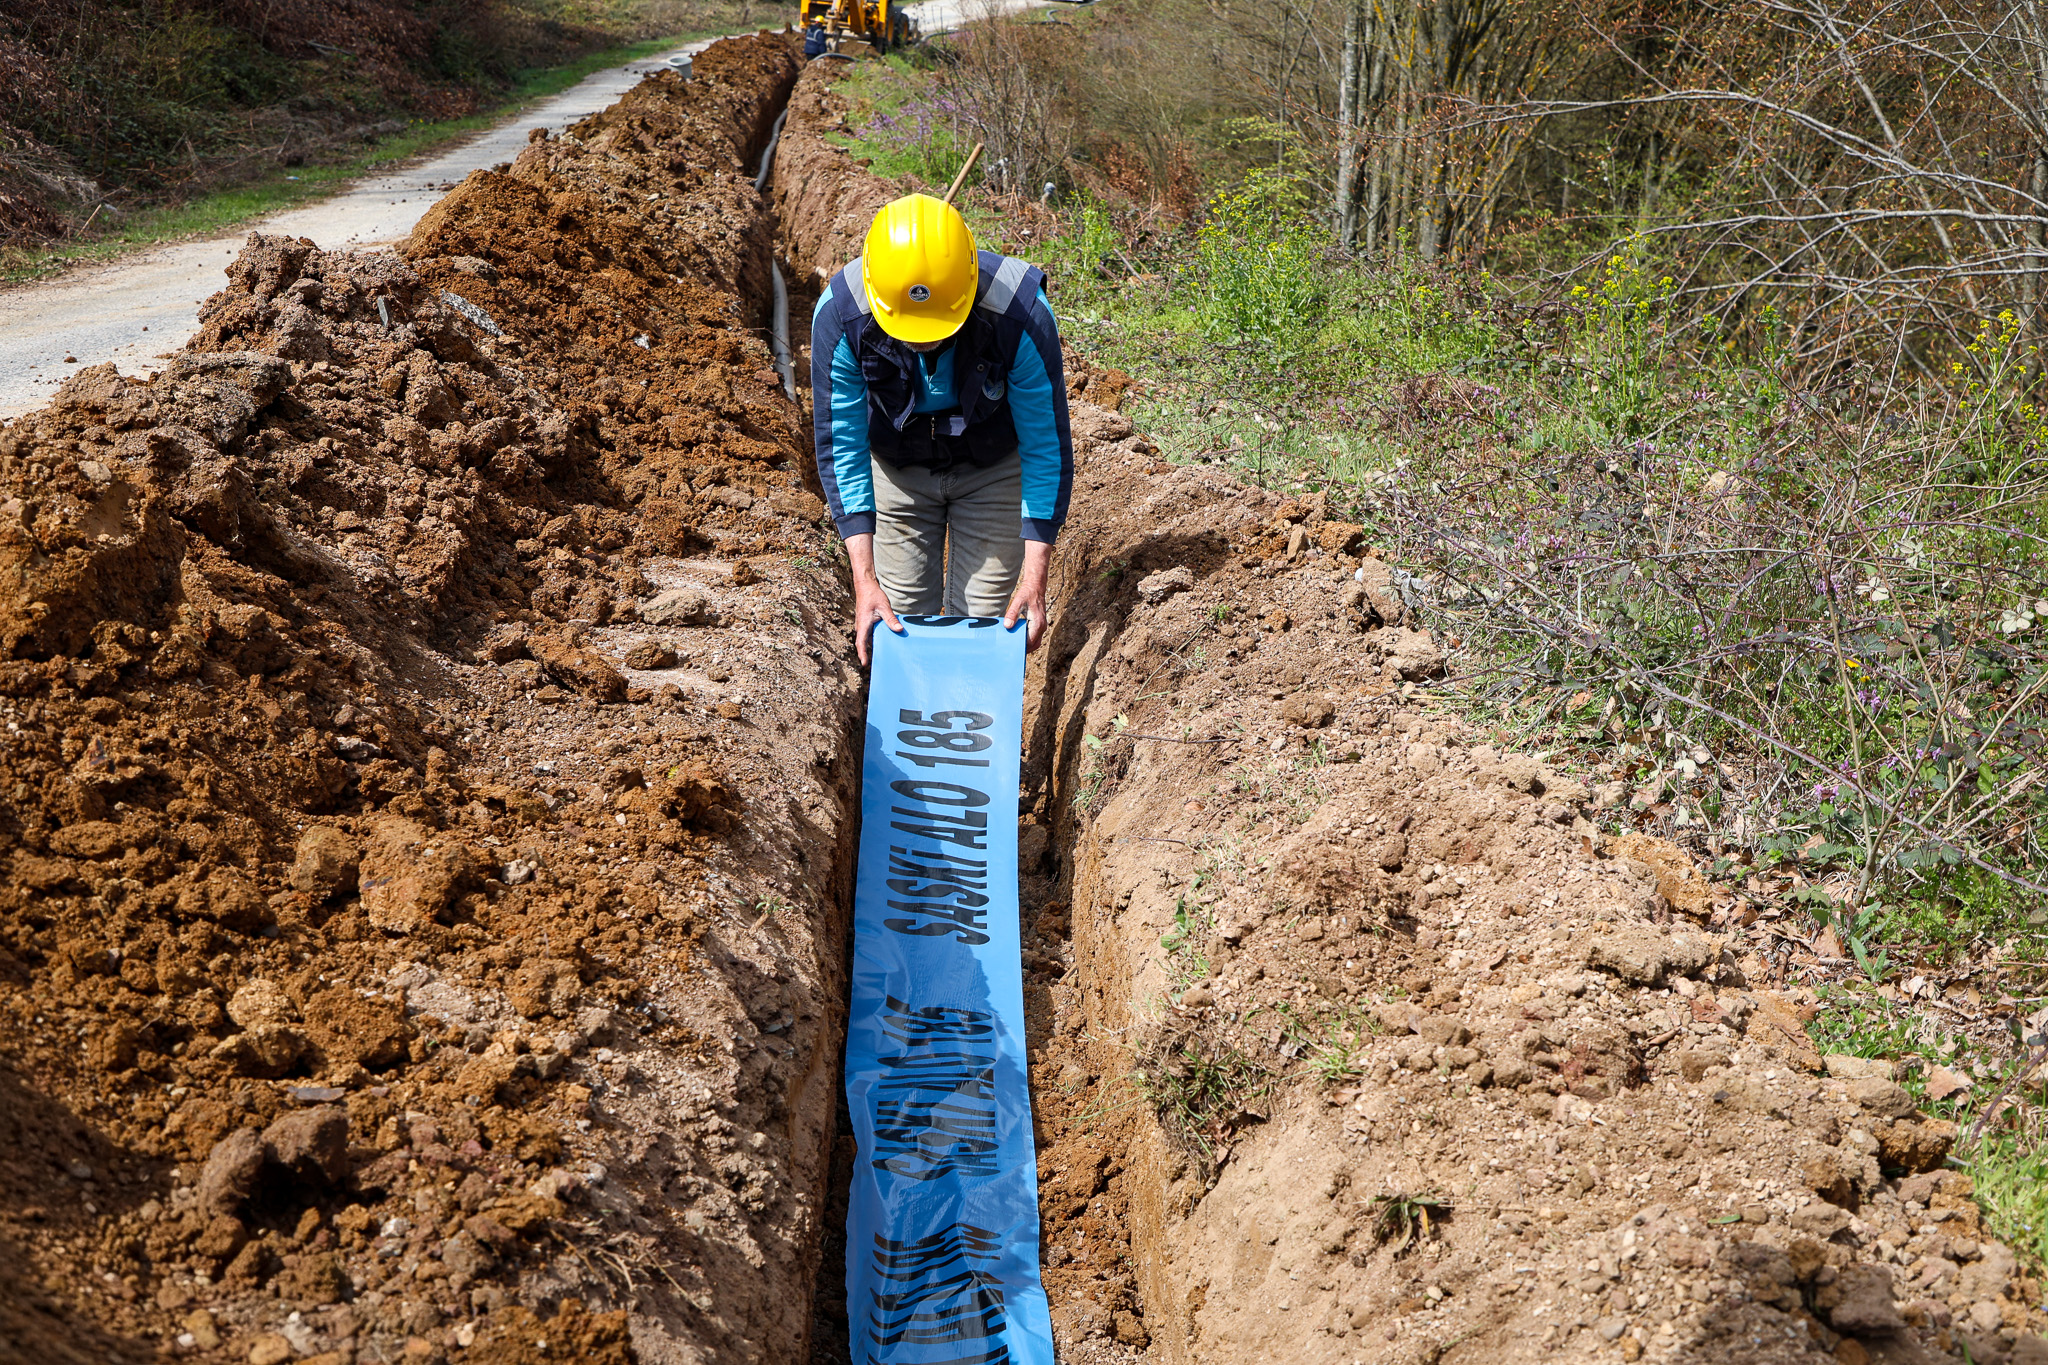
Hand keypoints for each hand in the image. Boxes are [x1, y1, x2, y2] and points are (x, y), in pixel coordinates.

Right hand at [845, 533, 901, 665]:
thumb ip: (891, 619)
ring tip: (883, 656)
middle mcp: (861, 626)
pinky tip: (885, 642)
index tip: (865, 664)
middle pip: (864, 644)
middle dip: (868, 654)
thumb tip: (899, 630)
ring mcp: (863, 625)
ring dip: (873, 647)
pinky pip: (870, 634)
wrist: (865, 586)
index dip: (862, 654)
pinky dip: (875, 639)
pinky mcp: (866, 623)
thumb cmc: (872, 595)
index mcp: (863, 624)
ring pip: (867, 639)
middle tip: (878, 664)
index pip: (861, 643)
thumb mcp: (884, 607)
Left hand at [1003, 539, 1051, 652]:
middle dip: (1024, 649)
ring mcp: (1042, 626)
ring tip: (1014, 645)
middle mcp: (1042, 627)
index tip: (1011, 649)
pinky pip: (1035, 637)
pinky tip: (1019, 638)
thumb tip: (1007, 626)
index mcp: (1037, 624)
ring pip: (1036, 642)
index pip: (1029, 641)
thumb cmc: (1027, 594)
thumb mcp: (1018, 602)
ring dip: (1027, 645)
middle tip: (1012, 650)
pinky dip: (1028, 640)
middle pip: (1034, 645)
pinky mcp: (1040, 624)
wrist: (1036, 586)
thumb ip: (1012, 614)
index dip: (1020, 646)